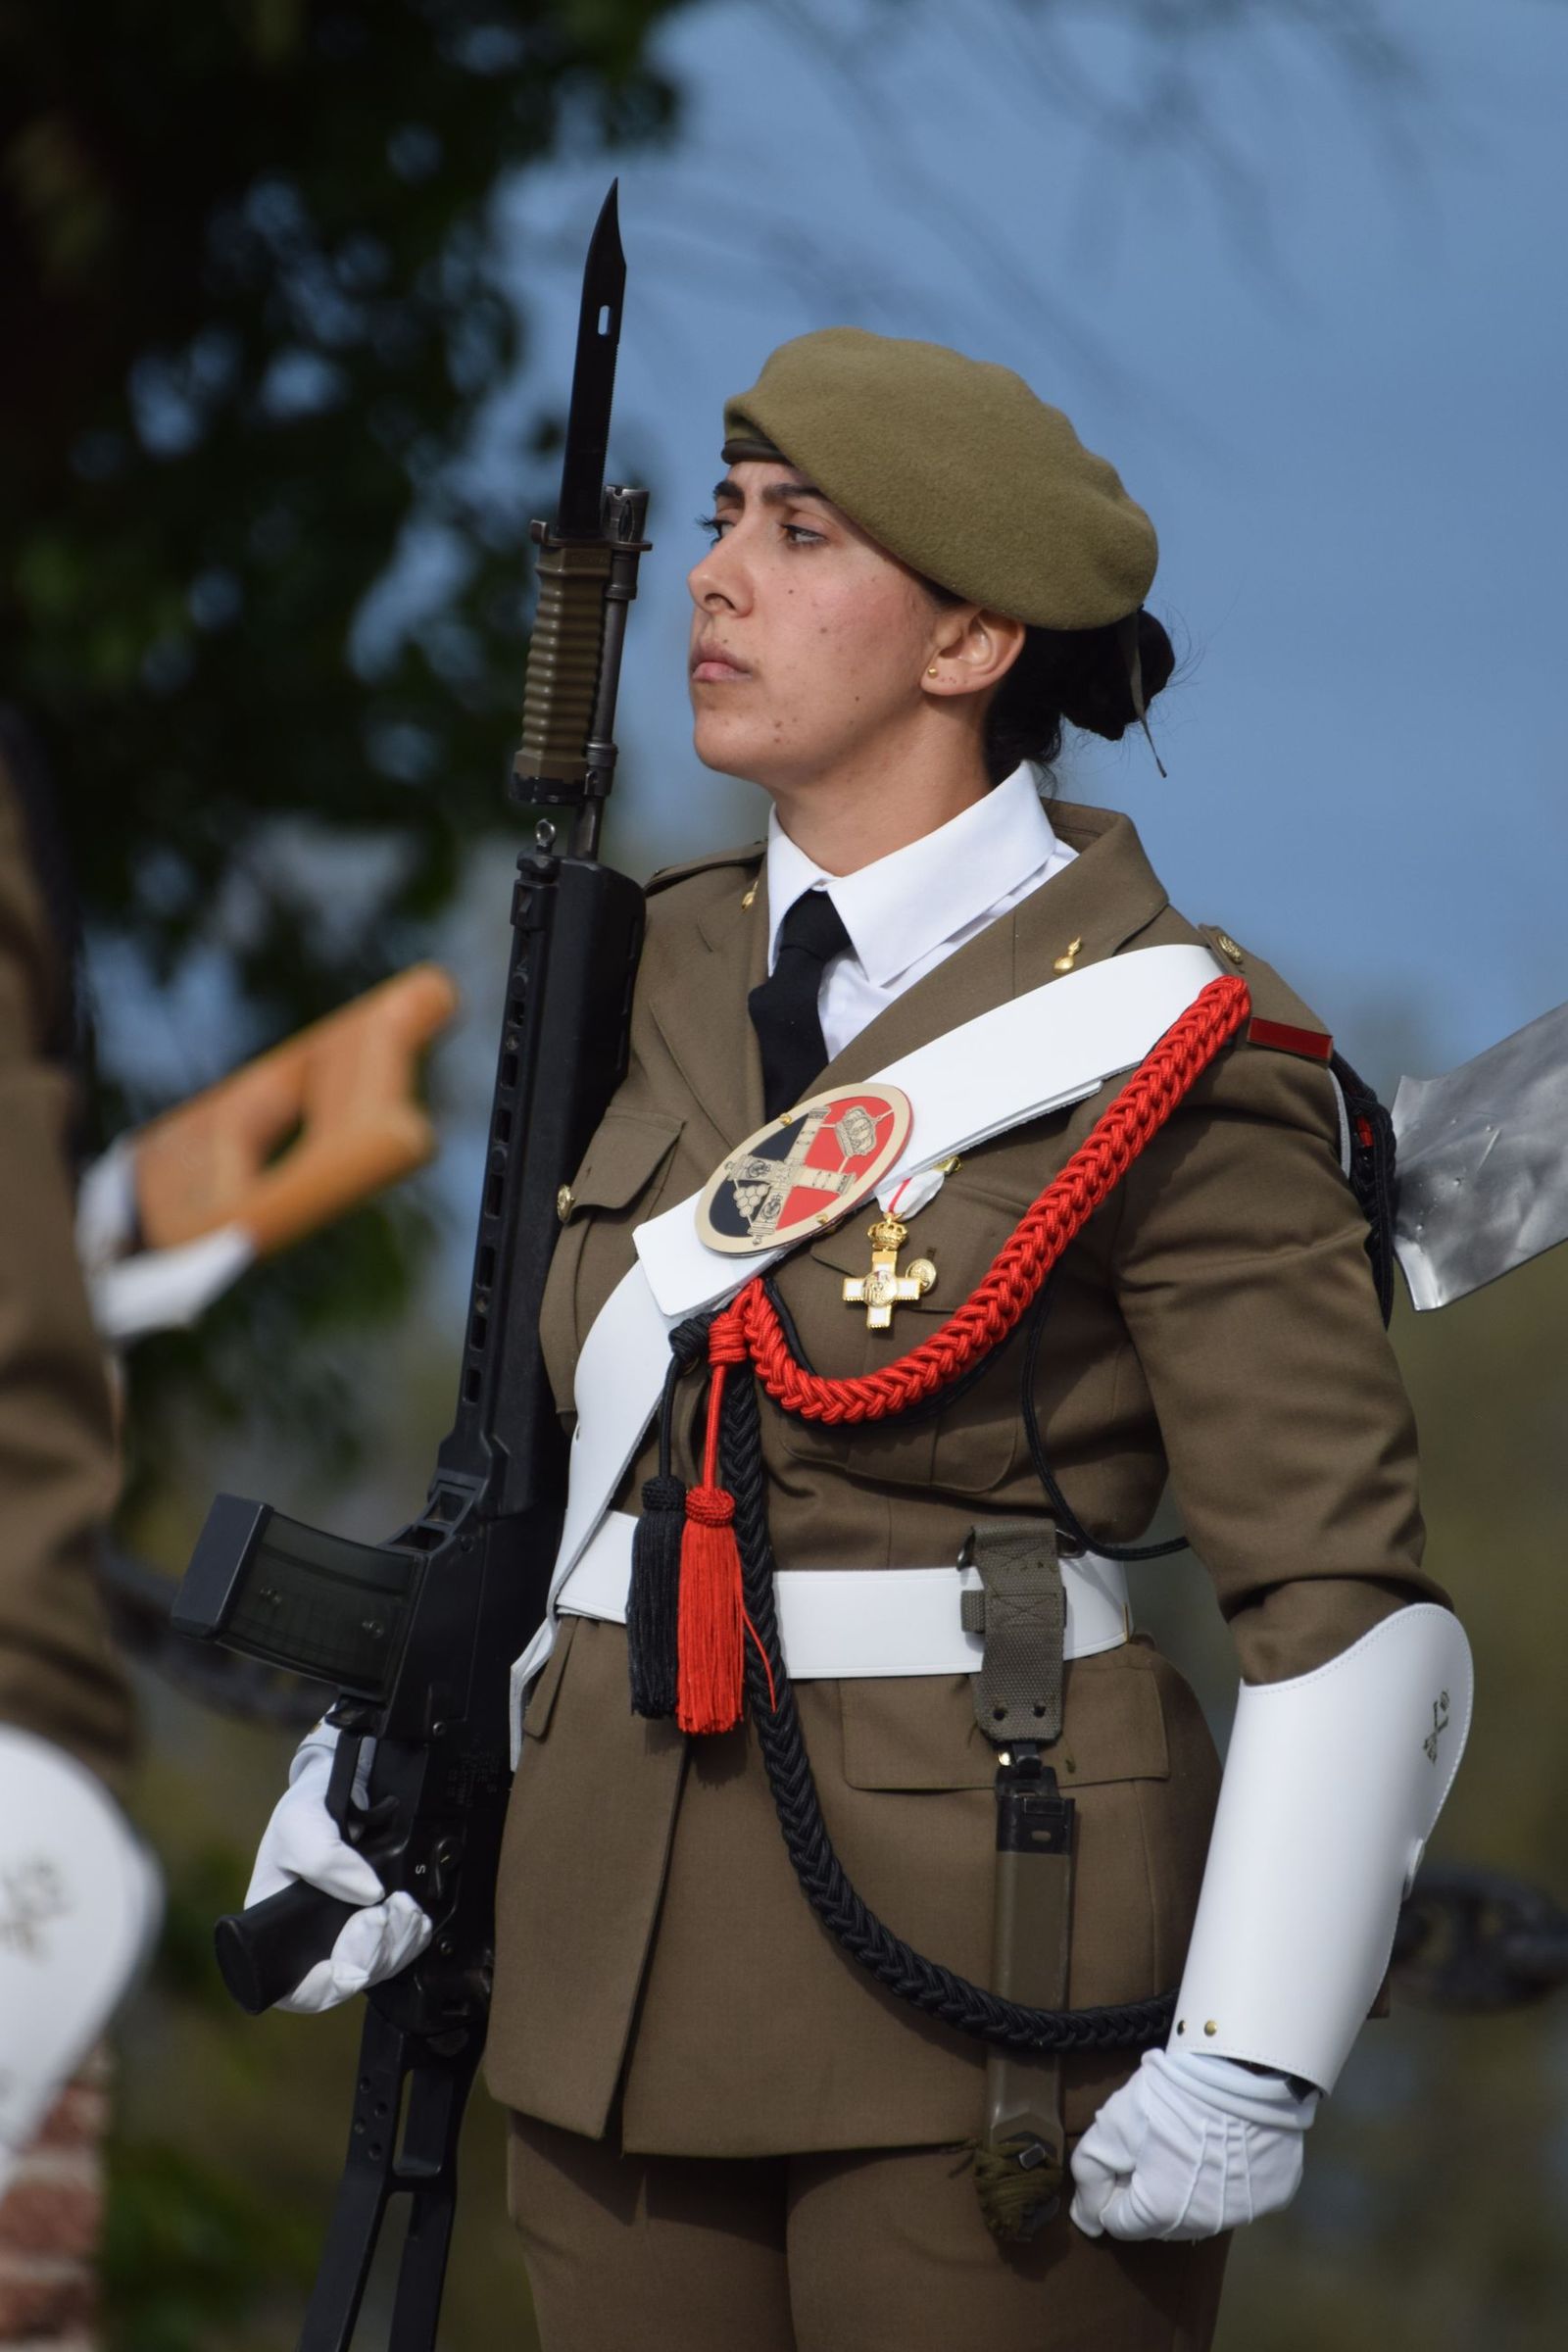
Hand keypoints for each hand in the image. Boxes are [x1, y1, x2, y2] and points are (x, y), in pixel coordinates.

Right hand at [246, 1724, 431, 2014]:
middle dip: (375, 1954)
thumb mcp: (300, 1822)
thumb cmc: (309, 1809)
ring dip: (399, 1943)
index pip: (297, 1990)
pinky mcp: (377, 1929)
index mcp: (278, 1932)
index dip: (328, 1984)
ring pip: (379, 1971)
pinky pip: (402, 1954)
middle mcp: (312, 1944)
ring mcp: (347, 1938)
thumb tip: (369, 1893)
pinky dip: (413, 1937)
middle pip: (347, 1984)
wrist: (343, 1789)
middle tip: (387, 1911)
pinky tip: (413, 1912)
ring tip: (404, 1904)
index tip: (358, 1944)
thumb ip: (324, 1855)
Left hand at [1069, 2047, 1317, 2240]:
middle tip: (1154, 2146)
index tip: (1126, 2152)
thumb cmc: (1171, 2095)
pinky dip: (1226, 2183)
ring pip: (1198, 2216)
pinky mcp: (1273, 2197)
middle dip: (1148, 2192)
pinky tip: (1224, 2148)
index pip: (1120, 2222)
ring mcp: (1244, 2215)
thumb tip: (1087, 2221)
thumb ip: (1091, 2173)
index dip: (1115, 2185)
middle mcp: (1205, 2227)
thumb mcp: (1114, 2123)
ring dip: (1185, 2192)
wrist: (1241, 2066)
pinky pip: (1237, 2201)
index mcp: (1162, 2214)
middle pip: (1159, 2223)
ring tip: (1188, 2146)